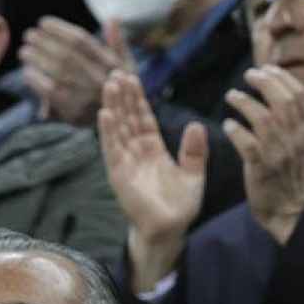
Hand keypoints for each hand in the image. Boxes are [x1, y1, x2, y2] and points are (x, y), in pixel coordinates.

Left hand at [21, 17, 132, 125]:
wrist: (119, 121)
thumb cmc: (118, 88)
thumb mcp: (126, 66)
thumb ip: (118, 42)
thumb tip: (114, 18)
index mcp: (110, 64)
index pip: (82, 41)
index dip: (60, 29)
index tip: (43, 22)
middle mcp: (100, 79)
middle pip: (66, 54)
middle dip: (43, 41)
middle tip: (28, 36)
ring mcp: (87, 95)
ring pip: (57, 71)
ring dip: (36, 58)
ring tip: (24, 51)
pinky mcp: (74, 110)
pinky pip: (50, 91)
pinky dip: (36, 79)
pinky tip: (27, 72)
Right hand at [98, 72, 207, 291]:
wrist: (170, 230)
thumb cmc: (180, 205)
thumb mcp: (194, 175)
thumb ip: (195, 151)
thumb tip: (197, 125)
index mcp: (153, 150)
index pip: (143, 119)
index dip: (138, 99)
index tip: (132, 78)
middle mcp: (136, 152)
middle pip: (128, 118)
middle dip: (123, 97)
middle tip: (117, 73)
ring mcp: (126, 162)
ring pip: (118, 129)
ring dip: (113, 107)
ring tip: (110, 85)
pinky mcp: (119, 175)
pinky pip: (112, 149)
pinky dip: (108, 131)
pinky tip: (105, 113)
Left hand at [224, 66, 303, 245]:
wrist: (293, 216)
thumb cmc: (296, 183)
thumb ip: (301, 129)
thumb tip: (292, 105)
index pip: (299, 95)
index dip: (281, 77)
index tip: (266, 69)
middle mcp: (296, 140)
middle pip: (282, 100)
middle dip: (263, 81)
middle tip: (248, 76)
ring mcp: (279, 154)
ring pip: (262, 118)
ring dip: (244, 102)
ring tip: (232, 97)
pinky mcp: (262, 169)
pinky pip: (246, 143)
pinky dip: (236, 130)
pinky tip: (228, 125)